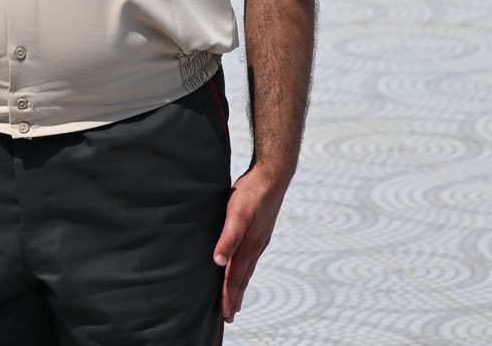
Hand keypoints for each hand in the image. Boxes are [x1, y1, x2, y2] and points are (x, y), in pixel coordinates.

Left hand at [214, 167, 289, 322]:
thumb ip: (228, 237)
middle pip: (242, 277)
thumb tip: (219, 262)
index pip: (235, 276)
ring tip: (235, 300)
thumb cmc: (253, 191)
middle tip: (229, 316)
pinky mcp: (260, 232)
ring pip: (247, 268)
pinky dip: (245, 271)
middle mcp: (255, 246)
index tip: (223, 313)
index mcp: (248, 244)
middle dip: (234, 297)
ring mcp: (259, 239)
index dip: (228, 294)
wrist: (273, 175)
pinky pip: (251, 258)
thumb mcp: (237, 212)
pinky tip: (244, 269)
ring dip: (240, 286)